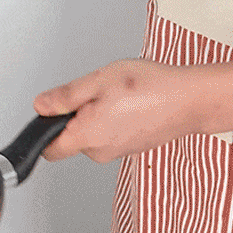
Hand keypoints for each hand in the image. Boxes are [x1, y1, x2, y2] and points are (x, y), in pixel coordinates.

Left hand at [33, 59, 203, 162]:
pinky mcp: (131, 147)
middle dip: (76, 116)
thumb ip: (65, 97)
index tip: (53, 112)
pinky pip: (110, 135)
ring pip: (92, 135)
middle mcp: (100, 151)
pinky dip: (113, 120)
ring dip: (96, 116)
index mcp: (87, 137)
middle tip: (96, 92)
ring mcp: (118, 152)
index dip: (45, 131)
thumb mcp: (97, 81)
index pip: (49, 150)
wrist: (191, 100)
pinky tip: (129, 103)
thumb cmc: (150, 88)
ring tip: (118, 95)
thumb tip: (41, 106)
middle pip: (71, 139)